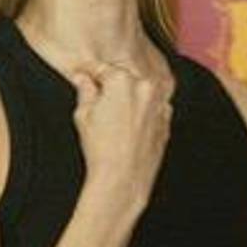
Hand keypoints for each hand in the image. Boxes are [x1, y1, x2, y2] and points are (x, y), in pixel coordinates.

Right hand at [69, 59, 174, 210]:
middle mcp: (145, 87)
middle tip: (94, 96)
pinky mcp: (166, 120)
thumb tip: (82, 79)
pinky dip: (140, 110)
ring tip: (111, 116)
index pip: (100, 69)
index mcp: (122, 80)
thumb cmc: (101, 149)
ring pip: (139, 91)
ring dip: (127, 97)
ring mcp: (159, 103)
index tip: (80, 74)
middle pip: (123, 77)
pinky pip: (151, 107)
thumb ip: (85, 90)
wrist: (123, 178)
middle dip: (109, 84)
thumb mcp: (83, 115)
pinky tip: (126, 126)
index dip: (87, 71)